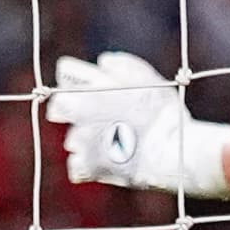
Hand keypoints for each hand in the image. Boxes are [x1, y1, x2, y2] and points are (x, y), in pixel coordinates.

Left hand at [49, 52, 229, 197]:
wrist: (169, 153)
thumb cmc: (163, 114)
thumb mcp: (148, 80)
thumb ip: (123, 65)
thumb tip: (103, 61)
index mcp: (90, 90)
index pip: (63, 80)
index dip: (72, 84)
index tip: (80, 87)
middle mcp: (80, 115)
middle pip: (61, 110)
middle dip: (76, 112)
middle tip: (97, 117)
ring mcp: (82, 143)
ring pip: (73, 139)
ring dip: (86, 139)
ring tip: (113, 142)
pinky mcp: (88, 167)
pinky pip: (78, 165)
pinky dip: (89, 165)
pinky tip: (109, 162)